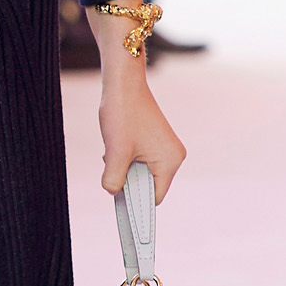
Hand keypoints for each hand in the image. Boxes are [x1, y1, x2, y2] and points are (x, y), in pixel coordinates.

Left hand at [91, 6, 185, 198]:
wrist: (123, 84)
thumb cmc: (123, 115)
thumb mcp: (115, 153)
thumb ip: (114, 179)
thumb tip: (112, 193)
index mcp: (171, 161)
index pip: (154, 197)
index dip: (136, 201)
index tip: (118, 200)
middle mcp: (173, 156)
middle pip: (147, 185)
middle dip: (127, 180)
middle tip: (112, 166)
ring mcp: (165, 147)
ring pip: (141, 172)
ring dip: (124, 168)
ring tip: (114, 150)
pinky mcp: (155, 140)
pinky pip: (140, 160)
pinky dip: (125, 158)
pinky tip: (116, 145)